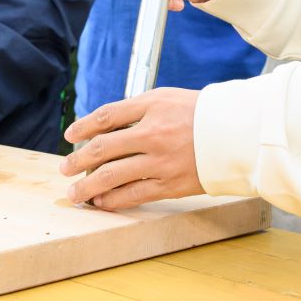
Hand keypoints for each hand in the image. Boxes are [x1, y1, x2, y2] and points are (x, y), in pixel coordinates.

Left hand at [59, 89, 202, 209]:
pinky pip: (133, 195)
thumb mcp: (168, 99)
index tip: (69, 135)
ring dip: (88, 185)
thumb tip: (104, 128)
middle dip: (78, 160)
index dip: (83, 126)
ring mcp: (160, 161)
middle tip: (64, 168)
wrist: (236, 135)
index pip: (107, 116)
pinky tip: (100, 201)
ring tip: (75, 193)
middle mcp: (153, 133)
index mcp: (152, 106)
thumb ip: (138, 111)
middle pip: (103, 148)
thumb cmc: (200, 114)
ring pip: (112, 175)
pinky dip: (112, 200)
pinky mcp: (170, 184)